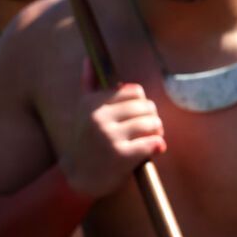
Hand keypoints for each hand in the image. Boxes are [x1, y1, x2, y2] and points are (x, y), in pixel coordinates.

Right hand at [60, 60, 164, 198]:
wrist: (78, 177)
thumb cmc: (87, 140)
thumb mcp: (83, 111)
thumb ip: (89, 85)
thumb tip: (89, 58)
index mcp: (92, 103)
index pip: (135, 91)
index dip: (141, 103)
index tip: (137, 114)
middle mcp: (98, 118)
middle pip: (147, 107)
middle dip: (151, 118)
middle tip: (147, 130)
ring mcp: (109, 137)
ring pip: (153, 123)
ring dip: (157, 132)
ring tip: (150, 139)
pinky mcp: (121, 157)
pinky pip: (154, 143)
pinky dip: (158, 146)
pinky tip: (152, 151)